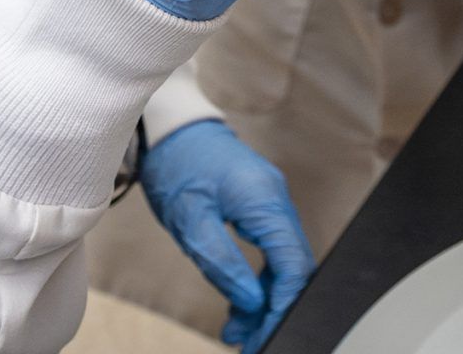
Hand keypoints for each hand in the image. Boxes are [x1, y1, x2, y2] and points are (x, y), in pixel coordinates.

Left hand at [140, 120, 313, 348]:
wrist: (169, 128)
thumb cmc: (176, 165)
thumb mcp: (190, 220)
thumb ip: (222, 262)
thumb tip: (251, 301)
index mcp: (264, 201)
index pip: (293, 263)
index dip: (285, 303)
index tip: (268, 331)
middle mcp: (276, 201)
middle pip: (293, 267)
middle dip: (275, 308)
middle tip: (252, 339)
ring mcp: (271, 203)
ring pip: (282, 262)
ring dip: (265, 298)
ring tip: (238, 330)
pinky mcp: (261, 207)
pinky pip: (270, 250)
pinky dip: (258, 279)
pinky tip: (239, 302)